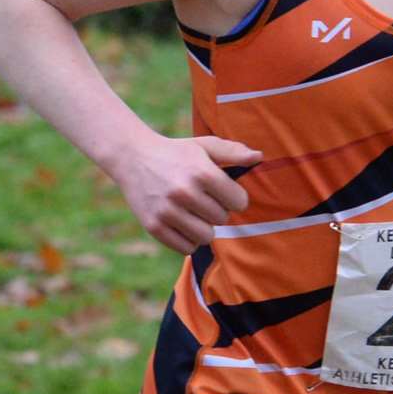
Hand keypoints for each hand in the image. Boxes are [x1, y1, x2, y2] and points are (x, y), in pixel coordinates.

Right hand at [112, 133, 261, 253]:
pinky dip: (188, 239)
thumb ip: (233, 152)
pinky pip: (186, 247)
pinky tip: (183, 223)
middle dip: (218, 211)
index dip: (235, 198)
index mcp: (201, 172)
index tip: (225, 193)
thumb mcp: (205, 146)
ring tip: (195, 213)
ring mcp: (167, 211)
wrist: (133, 158)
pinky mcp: (153, 226)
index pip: (238, 201)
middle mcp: (184, 192)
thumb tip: (259, 157)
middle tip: (204, 200)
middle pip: (222, 219)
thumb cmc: (177, 153)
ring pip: (206, 236)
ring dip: (205, 227)